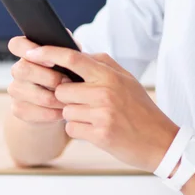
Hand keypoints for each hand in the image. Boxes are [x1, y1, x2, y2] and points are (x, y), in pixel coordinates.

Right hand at [6, 36, 72, 124]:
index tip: (50, 60)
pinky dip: (53, 113)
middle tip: (67, 82)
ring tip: (70, 99)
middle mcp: (17, 70)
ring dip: (56, 98)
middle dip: (50, 78)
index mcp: (27, 52)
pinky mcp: (18, 109)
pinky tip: (62, 111)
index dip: (30, 50)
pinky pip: (35, 112)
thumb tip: (71, 43)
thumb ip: (68, 49)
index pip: (16, 44)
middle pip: (23, 70)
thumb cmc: (65, 75)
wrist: (57, 104)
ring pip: (34, 94)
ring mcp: (15, 90)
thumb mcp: (68, 60)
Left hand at [24, 46, 179, 172]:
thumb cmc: (141, 109)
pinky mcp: (100, 134)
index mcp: (110, 75)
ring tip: (97, 118)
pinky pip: (71, 129)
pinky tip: (97, 130)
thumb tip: (76, 54)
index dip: (49, 53)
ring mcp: (102, 113)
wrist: (161, 141)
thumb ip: (102, 64)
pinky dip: (80, 131)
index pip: (73, 58)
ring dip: (74, 116)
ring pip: (65, 111)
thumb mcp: (126, 79)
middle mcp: (105, 91)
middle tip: (86, 103)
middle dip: (67, 98)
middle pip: (62, 89)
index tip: (32, 52)